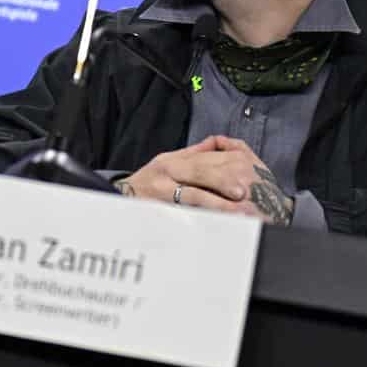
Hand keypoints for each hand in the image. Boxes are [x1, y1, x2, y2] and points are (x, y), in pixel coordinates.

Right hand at [119, 135, 292, 221]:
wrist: (120, 199)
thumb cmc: (146, 182)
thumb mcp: (165, 161)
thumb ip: (193, 154)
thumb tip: (218, 142)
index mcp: (171, 161)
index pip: (203, 160)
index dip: (226, 168)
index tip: (246, 177)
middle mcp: (166, 173)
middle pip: (200, 174)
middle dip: (226, 183)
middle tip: (247, 193)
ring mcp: (162, 193)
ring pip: (194, 195)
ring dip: (220, 204)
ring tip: (240, 211)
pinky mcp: (160, 211)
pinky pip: (184, 214)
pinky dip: (204, 218)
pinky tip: (220, 224)